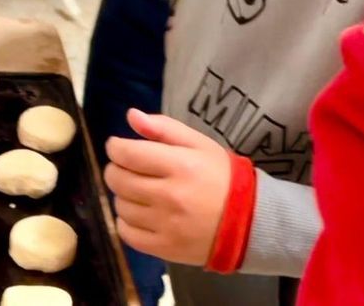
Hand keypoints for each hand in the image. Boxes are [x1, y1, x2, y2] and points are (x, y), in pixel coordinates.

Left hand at [104, 109, 231, 265]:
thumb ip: (164, 128)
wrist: (248, 221)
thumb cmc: (222, 177)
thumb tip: (131, 115)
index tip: (119, 147)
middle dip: (116, 169)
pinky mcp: (163, 248)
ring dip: (124, 195)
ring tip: (140, 190)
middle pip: (118, 180)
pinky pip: (125, 232)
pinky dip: (126, 221)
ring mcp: (165, 226)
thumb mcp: (200, 144)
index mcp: (180, 165)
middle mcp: (170, 196)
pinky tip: (141, 213)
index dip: (115, 147)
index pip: (127, 154)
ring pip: (120, 206)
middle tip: (128, 168)